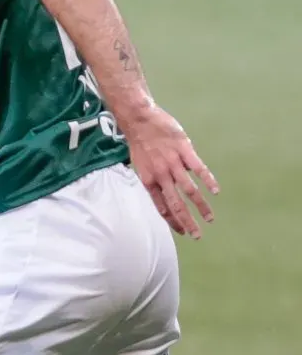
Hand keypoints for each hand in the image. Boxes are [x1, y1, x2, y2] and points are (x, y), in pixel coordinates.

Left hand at [124, 106, 219, 238]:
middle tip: (197, 236)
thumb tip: (166, 193)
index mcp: (149, 179)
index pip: (162, 206)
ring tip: (209, 219)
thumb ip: (153, 179)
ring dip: (201, 206)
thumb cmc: (139, 141)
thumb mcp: (140, 164)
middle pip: (176, 203)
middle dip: (187, 221)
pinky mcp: (184, 149)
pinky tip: (215, 191)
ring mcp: (173, 163)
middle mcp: (161, 174)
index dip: (172, 221)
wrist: (139, 118)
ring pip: (189, 190)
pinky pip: (198, 168)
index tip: (183, 232)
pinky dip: (208, 180)